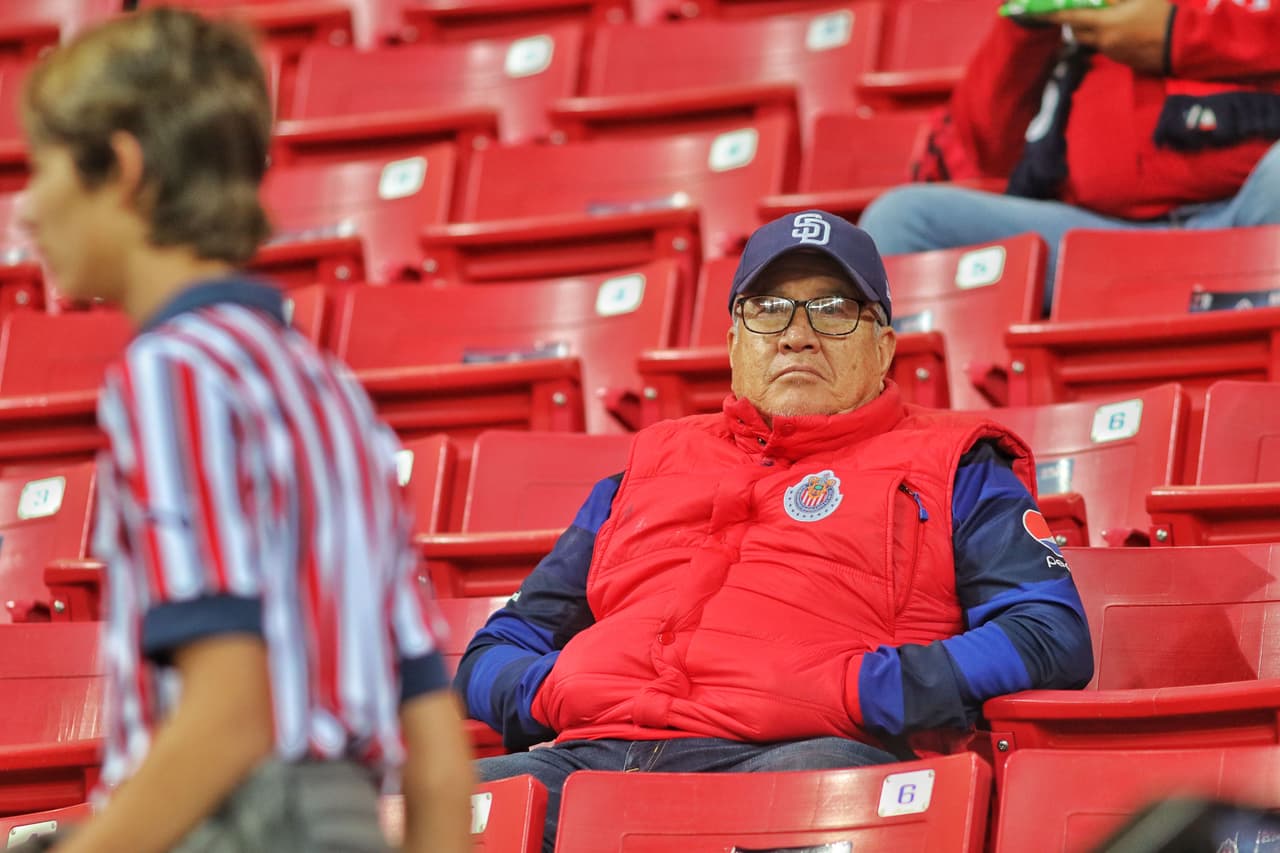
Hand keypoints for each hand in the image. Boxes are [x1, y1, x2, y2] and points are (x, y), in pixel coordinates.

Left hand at [1047, 0, 1174, 74]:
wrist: (1182, 43)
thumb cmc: (1162, 14)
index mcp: (1106, 23)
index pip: (1071, 17)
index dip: (1051, 13)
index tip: (1035, 11)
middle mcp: (1103, 40)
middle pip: (1075, 32)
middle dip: (1071, 20)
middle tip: (1076, 8)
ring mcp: (1110, 52)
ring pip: (1088, 40)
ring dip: (1087, 29)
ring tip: (1100, 16)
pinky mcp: (1119, 60)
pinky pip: (1102, 47)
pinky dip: (1102, 36)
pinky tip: (1118, 27)